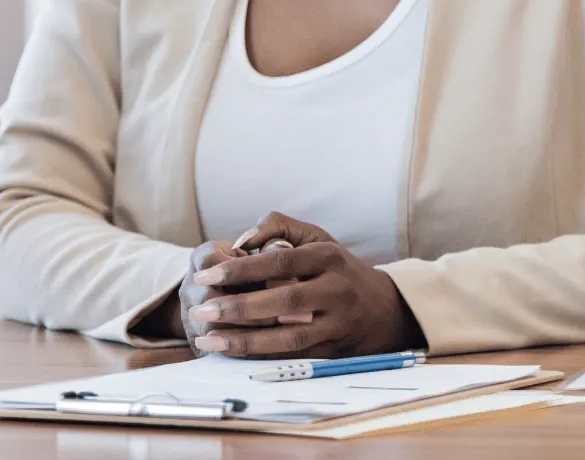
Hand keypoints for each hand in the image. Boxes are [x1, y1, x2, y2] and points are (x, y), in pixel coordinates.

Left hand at [184, 213, 423, 358]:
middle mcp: (337, 291)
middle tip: (200, 311)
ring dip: (246, 341)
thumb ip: (276, 227)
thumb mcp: (315, 237)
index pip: (279, 263)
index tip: (205, 276)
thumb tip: (240, 241)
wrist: (384, 308)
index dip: (241, 269)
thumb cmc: (337, 266)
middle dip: (238, 308)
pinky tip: (233, 354)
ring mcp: (339, 324)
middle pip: (284, 302)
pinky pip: (295, 356)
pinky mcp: (335, 350)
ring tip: (209, 340)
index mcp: (328, 258)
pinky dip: (263, 357)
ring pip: (290, 336)